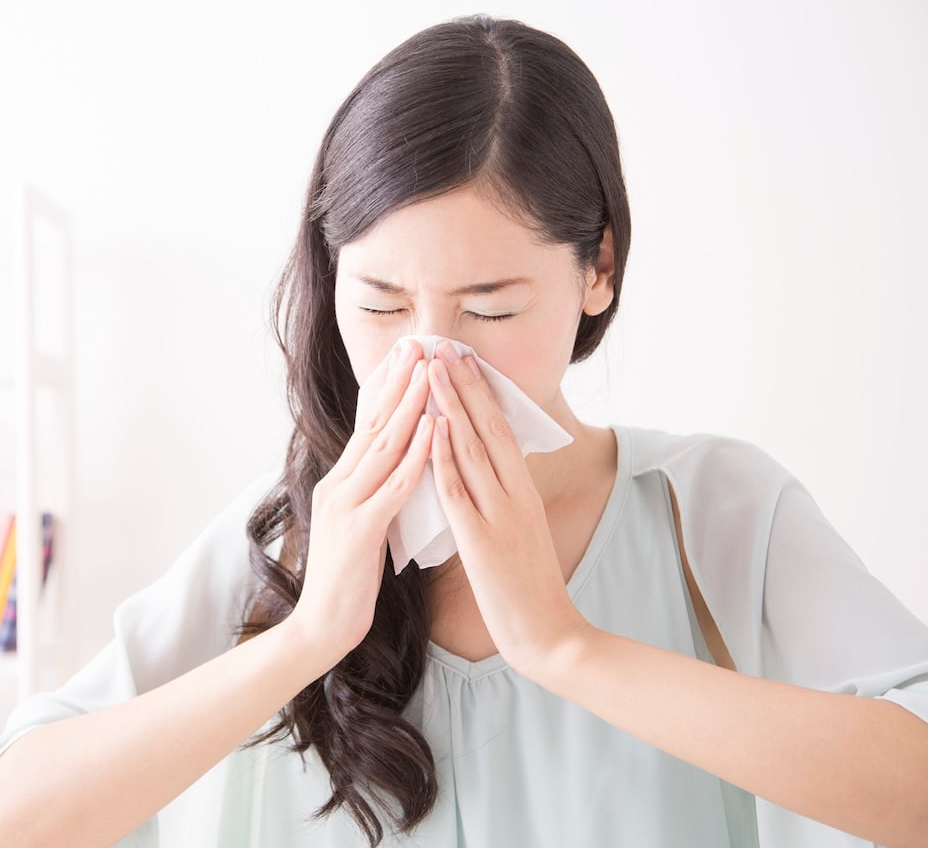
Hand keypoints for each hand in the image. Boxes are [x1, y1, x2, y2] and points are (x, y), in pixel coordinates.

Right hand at [288, 340, 435, 662]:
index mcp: (341, 484)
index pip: (368, 427)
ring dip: (409, 405)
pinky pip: (393, 486)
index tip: (410, 356)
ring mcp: (345, 506)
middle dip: (399, 382)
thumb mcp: (360, 527)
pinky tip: (433, 430)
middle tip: (421, 344)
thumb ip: (374, 494)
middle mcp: (338, 485)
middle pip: (373, 424)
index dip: (389, 390)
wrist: (321, 629)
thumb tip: (397, 469)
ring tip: (430, 371)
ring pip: (383, 446)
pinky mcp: (358, 530)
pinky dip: (415, 455)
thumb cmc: (347, 582)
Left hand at [424, 341, 593, 675]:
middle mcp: (516, 494)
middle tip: (444, 347)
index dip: (479, 393)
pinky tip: (432, 431)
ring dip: (452, 407)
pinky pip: (460, 492)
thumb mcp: (519, 530)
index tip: (460, 360)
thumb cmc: (528, 587)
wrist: (550, 635)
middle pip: (489, 428)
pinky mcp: (483, 541)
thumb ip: (501, 499)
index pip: (500, 430)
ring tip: (434, 371)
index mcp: (523, 491)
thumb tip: (481, 472)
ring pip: (474, 450)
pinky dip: (445, 458)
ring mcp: (501, 515)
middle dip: (465, 385)